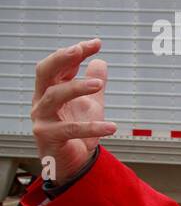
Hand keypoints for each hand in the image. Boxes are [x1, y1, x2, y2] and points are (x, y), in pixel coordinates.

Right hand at [31, 39, 116, 184]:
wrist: (72, 163)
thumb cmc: (77, 132)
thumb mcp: (90, 105)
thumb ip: (94, 83)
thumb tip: (100, 61)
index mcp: (51, 89)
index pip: (60, 65)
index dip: (76, 52)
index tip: (96, 42)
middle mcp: (42, 101)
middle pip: (45, 72)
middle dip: (61, 58)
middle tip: (79, 50)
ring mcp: (42, 119)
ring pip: (54, 96)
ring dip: (77, 87)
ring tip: (99, 85)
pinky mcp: (48, 137)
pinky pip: (70, 129)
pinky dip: (92, 127)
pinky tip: (112, 127)